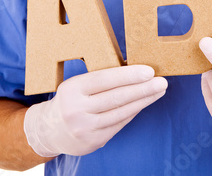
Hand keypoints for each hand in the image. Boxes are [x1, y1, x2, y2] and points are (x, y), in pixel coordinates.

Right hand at [24, 65, 166, 156]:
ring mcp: (85, 128)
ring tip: (159, 91)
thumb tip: (135, 71)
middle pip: (116, 97)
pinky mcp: (93, 141)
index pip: (105, 79)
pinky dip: (133, 112)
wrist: (49, 130)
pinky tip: (144, 103)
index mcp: (72, 89)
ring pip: (121, 112)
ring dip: (143, 101)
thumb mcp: (77, 85)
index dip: (128, 75)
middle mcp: (76, 109)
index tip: (149, 71)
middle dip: (143, 89)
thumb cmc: (71, 100)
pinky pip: (119, 124)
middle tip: (162, 82)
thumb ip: (100, 80)